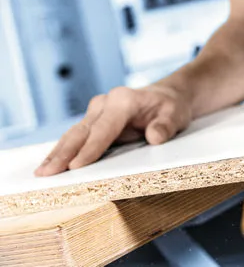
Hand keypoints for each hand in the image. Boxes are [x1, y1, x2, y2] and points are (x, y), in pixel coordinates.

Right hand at [34, 85, 191, 176]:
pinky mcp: (95, 120)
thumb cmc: (172, 106)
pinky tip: (52, 163)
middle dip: (63, 153)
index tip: (75, 166)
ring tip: (42, 172)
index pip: (104, 128)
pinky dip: (64, 150)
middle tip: (46, 173)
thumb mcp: (177, 114)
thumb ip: (166, 126)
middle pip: (82, 131)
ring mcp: (98, 111)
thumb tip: (154, 137)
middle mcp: (106, 103)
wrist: (169, 96)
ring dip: (57, 153)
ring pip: (75, 134)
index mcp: (124, 100)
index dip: (90, 148)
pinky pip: (78, 137)